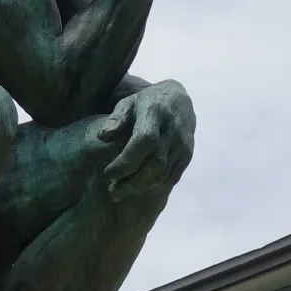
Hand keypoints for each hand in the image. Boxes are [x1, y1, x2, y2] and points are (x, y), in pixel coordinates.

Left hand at [97, 80, 194, 201]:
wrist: (179, 99)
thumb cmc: (146, 103)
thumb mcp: (128, 103)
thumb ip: (116, 119)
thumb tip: (102, 136)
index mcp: (155, 112)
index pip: (144, 141)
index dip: (126, 161)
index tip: (108, 173)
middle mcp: (173, 129)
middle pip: (154, 163)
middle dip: (132, 181)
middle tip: (112, 190)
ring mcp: (183, 143)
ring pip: (163, 173)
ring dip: (141, 186)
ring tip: (120, 191)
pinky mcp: (187, 154)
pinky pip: (172, 176)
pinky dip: (154, 185)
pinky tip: (138, 187)